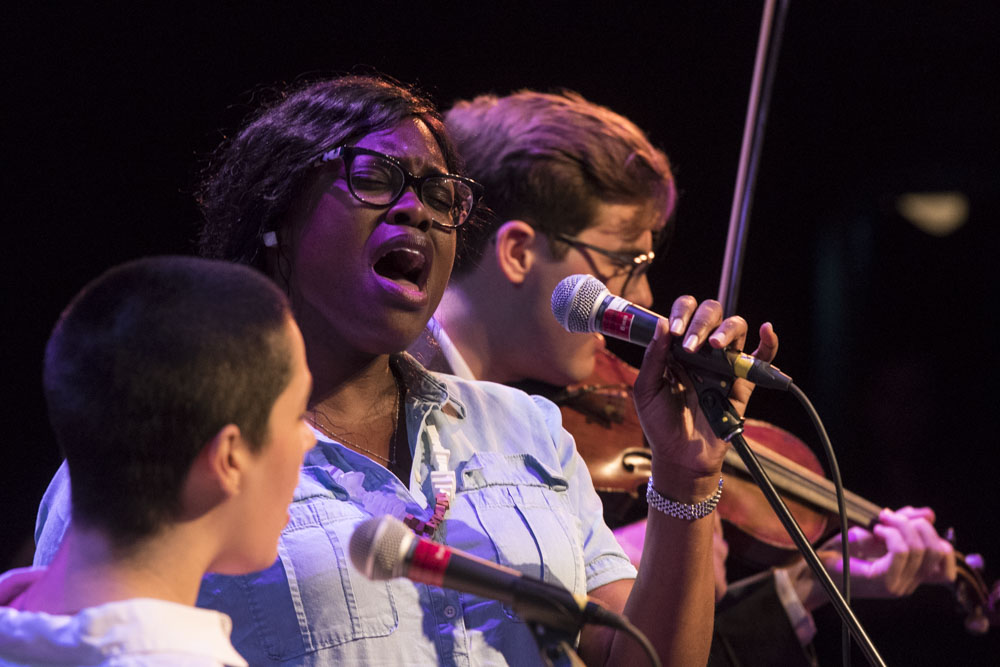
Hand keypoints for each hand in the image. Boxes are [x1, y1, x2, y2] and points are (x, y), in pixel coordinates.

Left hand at [633, 296, 776, 492]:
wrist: (680, 455)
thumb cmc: (659, 423)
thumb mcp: (646, 389)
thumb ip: (653, 357)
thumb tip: (660, 322)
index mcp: (675, 347)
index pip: (683, 313)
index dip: (680, 314)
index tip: (673, 331)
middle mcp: (701, 350)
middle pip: (711, 314)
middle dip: (701, 321)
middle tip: (690, 345)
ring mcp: (723, 364)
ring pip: (736, 327)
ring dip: (726, 329)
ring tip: (713, 346)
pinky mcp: (743, 383)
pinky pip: (761, 358)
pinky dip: (769, 343)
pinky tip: (767, 330)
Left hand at [790, 506, 956, 609]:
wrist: (816, 571)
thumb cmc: (842, 552)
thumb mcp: (876, 532)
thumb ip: (902, 524)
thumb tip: (930, 514)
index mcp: (913, 573)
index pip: (946, 561)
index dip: (936, 536)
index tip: (909, 519)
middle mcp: (911, 582)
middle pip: (938, 550)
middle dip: (916, 525)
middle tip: (889, 517)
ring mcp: (900, 584)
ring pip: (920, 549)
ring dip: (901, 527)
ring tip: (880, 523)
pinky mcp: (885, 581)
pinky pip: (902, 552)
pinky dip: (891, 535)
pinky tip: (876, 531)